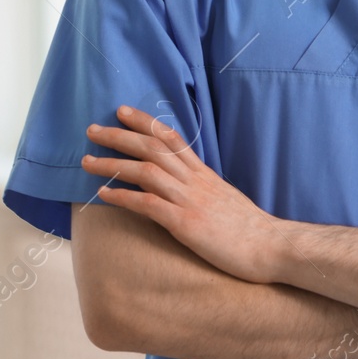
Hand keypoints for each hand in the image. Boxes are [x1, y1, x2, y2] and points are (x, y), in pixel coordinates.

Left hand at [81, 106, 281, 284]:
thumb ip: (203, 189)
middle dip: (118, 136)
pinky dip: (123, 197)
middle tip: (91, 129)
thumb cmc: (249, 229)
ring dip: (112, 164)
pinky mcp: (186, 224)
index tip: (121, 111)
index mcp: (203, 174)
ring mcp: (190, 201)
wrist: (271, 247)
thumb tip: (186, 187)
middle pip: (152, 148)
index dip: (144, 122)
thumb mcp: (224, 199)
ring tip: (86, 161)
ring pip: (145, 172)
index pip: (170, 138)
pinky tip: (104, 194)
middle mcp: (195, 181)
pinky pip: (149, 205)